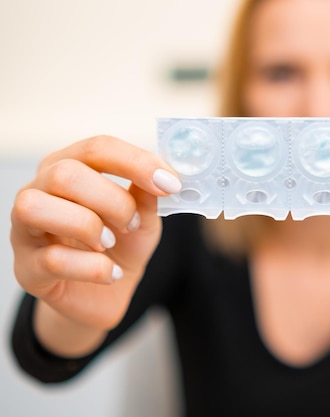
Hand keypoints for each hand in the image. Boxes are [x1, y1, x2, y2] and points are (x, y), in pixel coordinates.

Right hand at [10, 136, 180, 332]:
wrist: (105, 294)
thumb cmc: (120, 246)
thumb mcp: (143, 218)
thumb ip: (147, 195)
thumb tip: (163, 176)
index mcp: (70, 166)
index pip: (98, 148)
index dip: (137, 162)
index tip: (170, 184)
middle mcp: (39, 190)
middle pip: (65, 174)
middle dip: (112, 200)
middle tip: (131, 224)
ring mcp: (25, 229)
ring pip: (38, 207)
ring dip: (88, 226)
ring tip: (110, 244)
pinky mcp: (26, 268)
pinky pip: (52, 259)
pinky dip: (93, 267)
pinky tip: (111, 273)